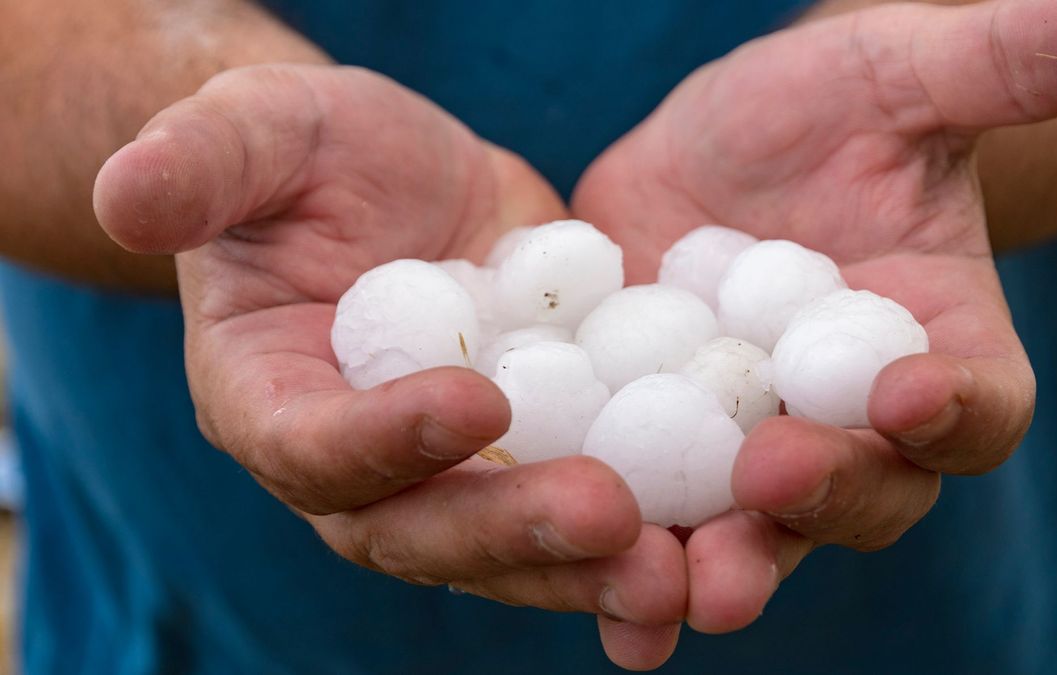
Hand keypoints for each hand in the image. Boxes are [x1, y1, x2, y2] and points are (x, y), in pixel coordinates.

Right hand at [94, 64, 685, 669]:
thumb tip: (123, 195)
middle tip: (612, 522)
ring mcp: (459, 470)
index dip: (380, 438)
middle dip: (514, 532)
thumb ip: (196, 165)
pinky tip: (719, 557)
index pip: (312, 447)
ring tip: (681, 574)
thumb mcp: (253, 133)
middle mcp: (365, 464)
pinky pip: (588, 507)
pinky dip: (649, 542)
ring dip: (595, 569)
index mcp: (275, 402)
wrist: (391, 180)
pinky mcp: (542, 448)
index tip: (472, 402)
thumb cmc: (305, 153)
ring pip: (518, 544)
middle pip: (427, 527)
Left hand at [574, 0, 1056, 636]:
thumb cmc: (831, 109)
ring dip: (721, 568)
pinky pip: (655, 524)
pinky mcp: (662, 455)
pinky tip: (604, 620)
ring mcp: (754, 452)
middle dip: (823, 502)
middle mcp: (856, 430)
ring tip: (673, 594)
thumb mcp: (900, 74)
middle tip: (771, 488)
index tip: (910, 391)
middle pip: (863, 494)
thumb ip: (1014, 61)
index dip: (955, 409)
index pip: (975, 404)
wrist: (721, 154)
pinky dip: (628, 573)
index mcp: (936, 353)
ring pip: (754, 534)